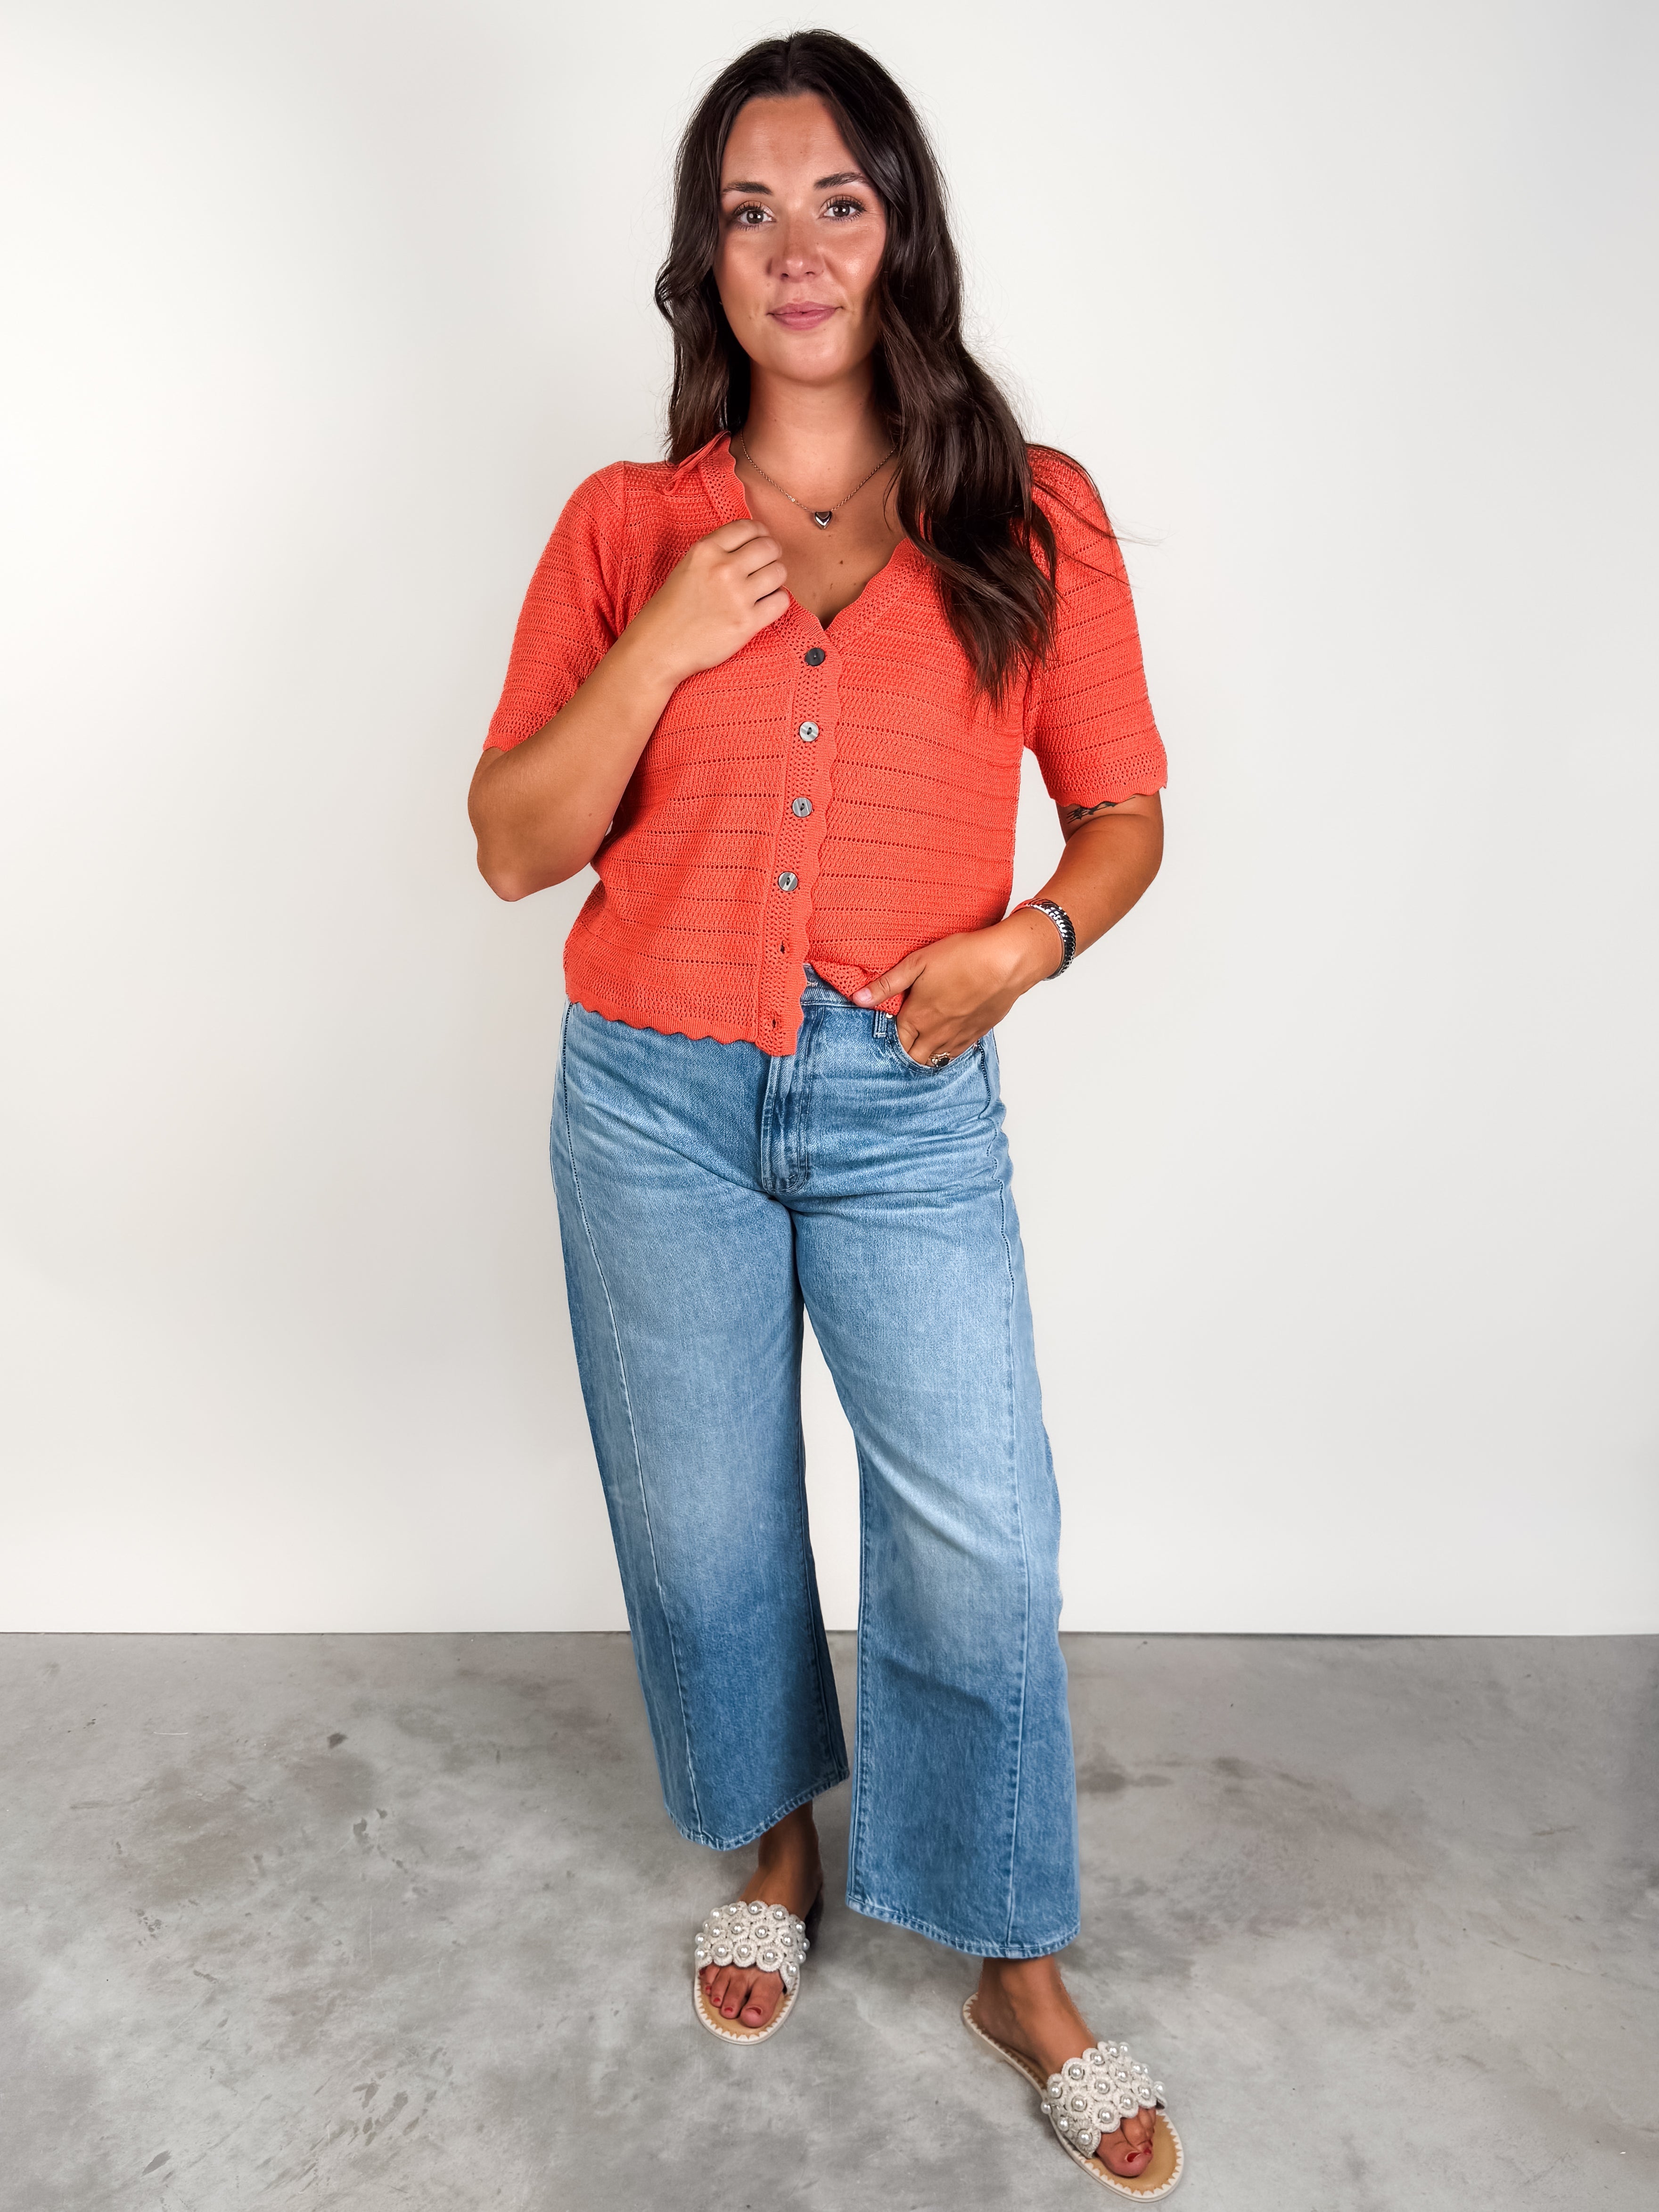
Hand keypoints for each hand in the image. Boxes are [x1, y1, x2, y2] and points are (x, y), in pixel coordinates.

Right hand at [627, 520, 789, 683]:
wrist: (660, 647)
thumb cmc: (672, 609)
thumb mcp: (688, 566)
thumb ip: (717, 552)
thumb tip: (751, 543)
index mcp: (706, 550)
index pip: (748, 527)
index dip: (760, 533)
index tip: (760, 542)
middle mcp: (723, 569)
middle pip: (769, 547)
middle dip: (772, 555)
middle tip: (766, 566)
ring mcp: (737, 596)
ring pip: (779, 572)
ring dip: (776, 578)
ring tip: (765, 586)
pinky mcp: (747, 623)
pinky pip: (781, 601)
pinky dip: (778, 601)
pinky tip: (766, 604)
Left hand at [852, 912, 1058, 1063]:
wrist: (1007, 961)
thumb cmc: (964, 956)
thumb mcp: (917, 963)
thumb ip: (887, 984)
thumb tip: (858, 998)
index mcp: (917, 1016)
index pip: (896, 1039)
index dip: (890, 1034)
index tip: (891, 1024)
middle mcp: (937, 1033)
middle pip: (914, 1056)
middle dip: (906, 1050)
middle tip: (905, 1035)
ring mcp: (959, 1036)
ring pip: (936, 1059)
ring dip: (926, 1054)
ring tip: (922, 1040)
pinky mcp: (978, 1033)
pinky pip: (957, 1054)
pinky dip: (947, 1052)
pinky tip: (946, 1039)